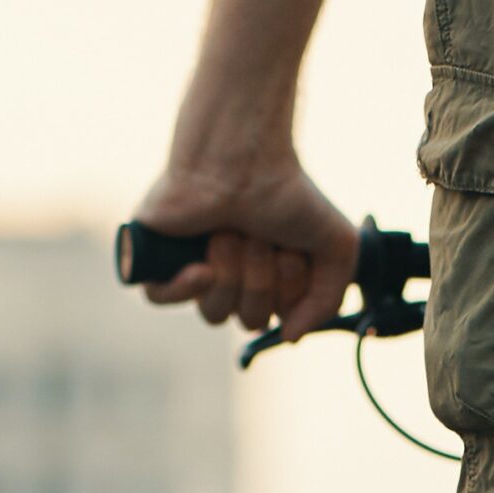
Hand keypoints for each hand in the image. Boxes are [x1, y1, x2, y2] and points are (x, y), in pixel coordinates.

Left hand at [129, 149, 358, 340]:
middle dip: (259, 280)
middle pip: (247, 319)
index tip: (291, 252)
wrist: (244, 155)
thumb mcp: (337, 249)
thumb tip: (290, 337)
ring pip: (211, 312)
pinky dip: (183, 287)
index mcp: (265, 278)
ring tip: (230, 231)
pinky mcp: (156, 252)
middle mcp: (229, 276)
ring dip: (231, 272)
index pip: (274, 319)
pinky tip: (199, 266)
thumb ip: (327, 302)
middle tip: (259, 236)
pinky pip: (159, 296)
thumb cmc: (288, 192)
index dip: (287, 294)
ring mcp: (190, 264)